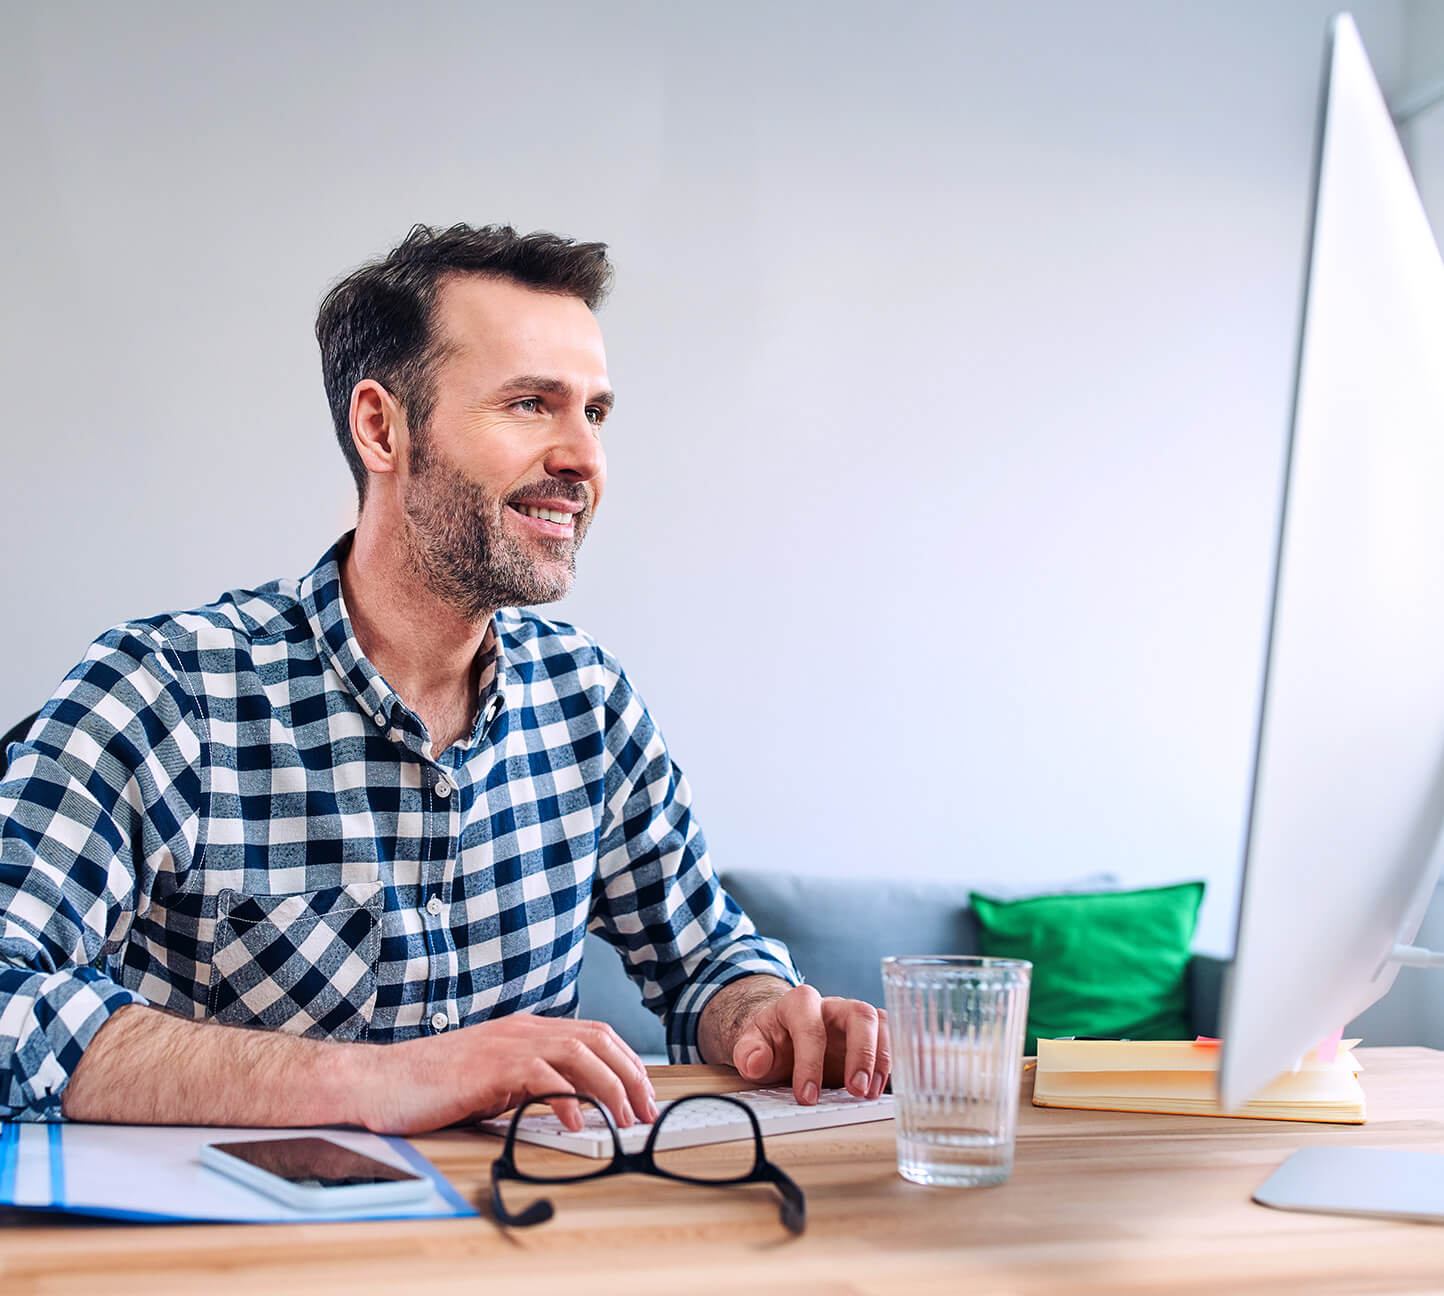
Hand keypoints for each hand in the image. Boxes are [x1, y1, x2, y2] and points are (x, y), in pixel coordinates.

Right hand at [356, 1013, 659, 1134]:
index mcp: (527, 1029)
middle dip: (630, 1075)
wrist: (381, 1081)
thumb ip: (531, 1083)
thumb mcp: (495, 1080)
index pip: (594, 1034)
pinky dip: (568, 1100)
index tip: (643, 1093)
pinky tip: (580, 1124)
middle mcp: (523, 1030)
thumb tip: (574, 1105)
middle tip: (646, 1111)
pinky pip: (543, 1078)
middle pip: (597, 1040)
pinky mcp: (490, 1067)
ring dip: (609, 1088)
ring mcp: (507, 1045)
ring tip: (623, 1119)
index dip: (625, 1062)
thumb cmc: (432, 1086)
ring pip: (579, 1054)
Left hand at [731, 985, 889, 1105]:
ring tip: (869, 1094)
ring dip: (882, 1059)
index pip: (810, 1025)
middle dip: (862, 1053)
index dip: (810, 1061)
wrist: (783, 1037)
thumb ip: (749, 1053)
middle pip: (859, 1014)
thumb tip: (755, 1062)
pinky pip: (892, 1039)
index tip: (807, 1096)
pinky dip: (893, 1063)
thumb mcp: (751, 1045)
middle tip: (855, 1091)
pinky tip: (884, 1088)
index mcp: (800, 1003)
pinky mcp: (871, 1036)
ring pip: (880, 1024)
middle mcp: (833, 1006)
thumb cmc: (772, 1040)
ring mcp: (855, 1019)